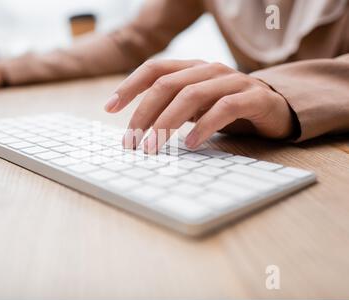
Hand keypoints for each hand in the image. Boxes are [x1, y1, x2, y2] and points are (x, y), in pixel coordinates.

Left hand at [104, 59, 293, 152]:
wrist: (275, 107)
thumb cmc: (226, 109)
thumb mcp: (194, 107)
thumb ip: (170, 108)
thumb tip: (136, 128)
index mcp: (191, 68)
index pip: (154, 69)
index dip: (129, 86)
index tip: (109, 109)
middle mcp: (209, 69)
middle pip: (167, 84)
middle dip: (144, 114)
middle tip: (131, 142)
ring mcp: (232, 80)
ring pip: (192, 95)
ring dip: (167, 123)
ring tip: (153, 147)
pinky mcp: (253, 97)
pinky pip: (224, 108)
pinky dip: (205, 126)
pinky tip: (192, 144)